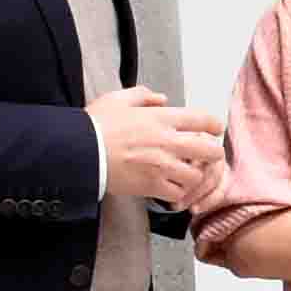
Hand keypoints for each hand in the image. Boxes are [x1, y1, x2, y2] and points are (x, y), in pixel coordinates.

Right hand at [92, 87, 225, 207]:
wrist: (77, 151)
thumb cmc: (95, 124)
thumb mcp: (117, 100)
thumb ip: (142, 96)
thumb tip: (162, 99)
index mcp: (161, 118)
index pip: (203, 119)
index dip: (213, 125)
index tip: (213, 130)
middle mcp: (167, 142)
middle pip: (210, 151)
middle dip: (212, 154)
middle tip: (205, 157)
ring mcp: (161, 165)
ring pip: (196, 176)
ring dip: (193, 176)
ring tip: (184, 175)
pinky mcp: (151, 185)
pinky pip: (178, 194)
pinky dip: (177, 194)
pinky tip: (170, 190)